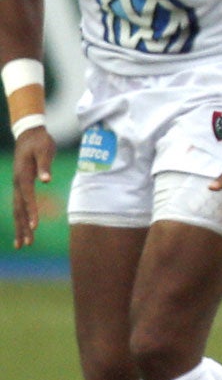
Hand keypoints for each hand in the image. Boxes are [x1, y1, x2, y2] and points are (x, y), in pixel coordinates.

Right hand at [11, 125, 52, 248]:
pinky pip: (20, 206)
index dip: (31, 211)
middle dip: (23, 227)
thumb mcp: (44, 150)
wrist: (29, 134)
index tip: (35, 226)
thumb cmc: (40, 142)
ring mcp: (17, 186)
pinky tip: (24, 230)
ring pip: (17, 210)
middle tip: (27, 244)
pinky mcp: (20, 187)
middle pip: (19, 209)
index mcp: (23, 175)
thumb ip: (45, 165)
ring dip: (20, 227)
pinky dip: (21, 219)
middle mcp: (17, 183)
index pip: (27, 197)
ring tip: (23, 244)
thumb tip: (47, 180)